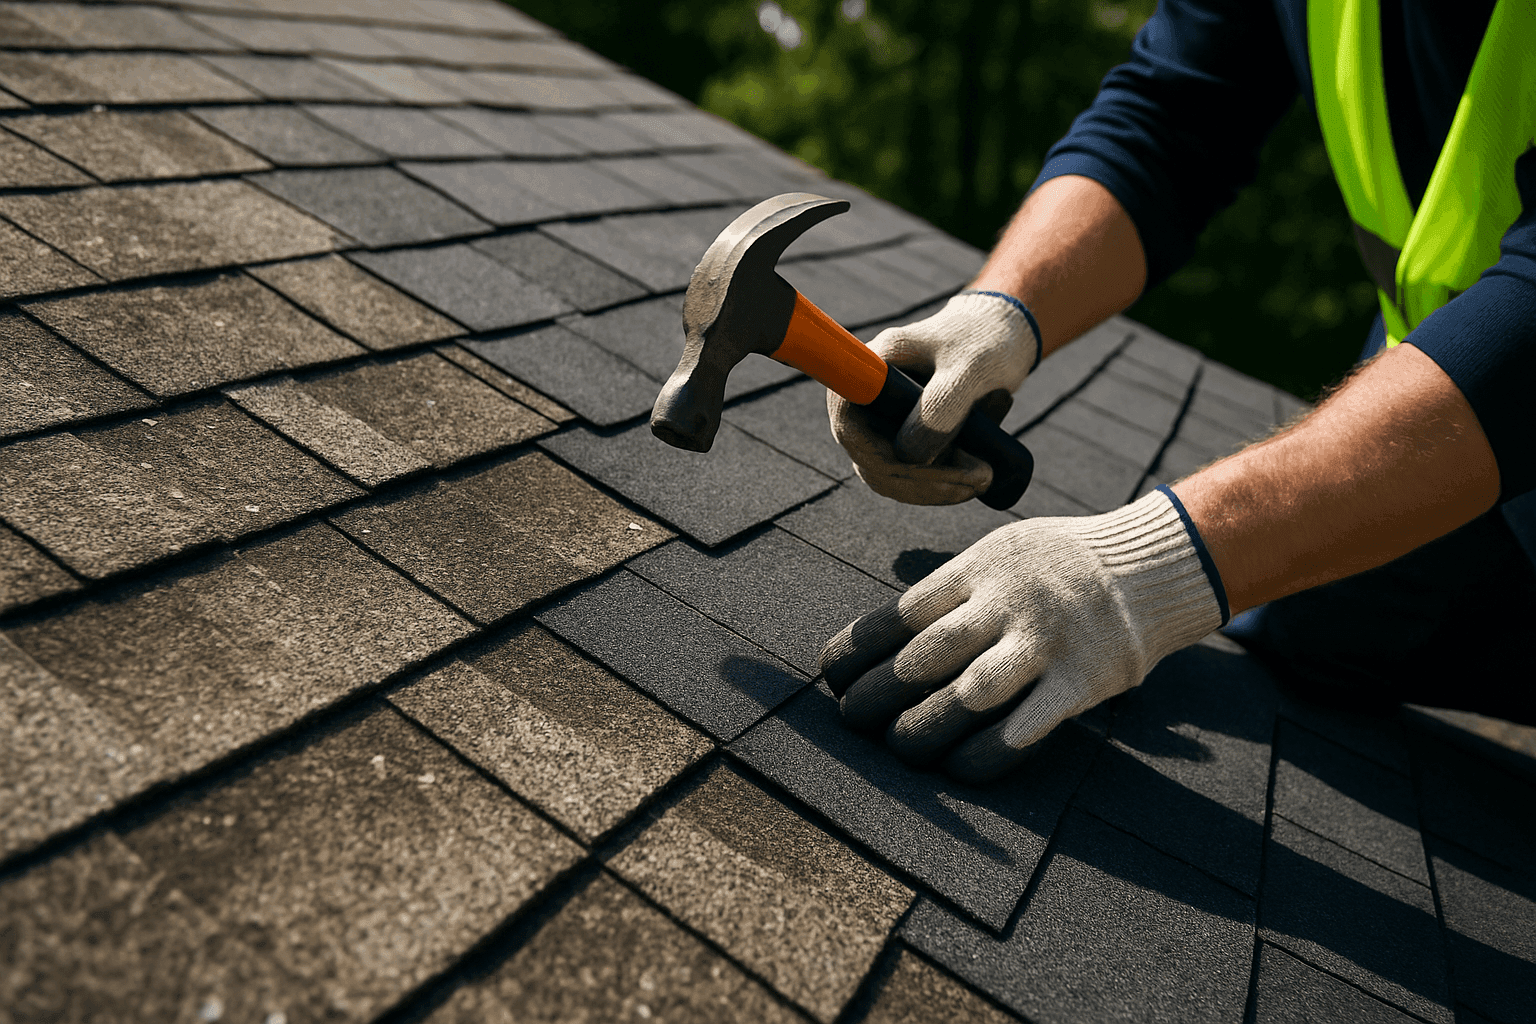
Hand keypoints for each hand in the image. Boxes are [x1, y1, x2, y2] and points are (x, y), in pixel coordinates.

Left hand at [819, 489, 1224, 782]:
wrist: (1150, 564)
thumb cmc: (1057, 564)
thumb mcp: (999, 551)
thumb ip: (950, 588)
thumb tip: (881, 634)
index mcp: (979, 567)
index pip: (901, 612)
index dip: (858, 648)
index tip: (831, 675)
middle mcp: (1007, 602)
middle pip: (924, 656)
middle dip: (878, 694)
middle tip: (852, 719)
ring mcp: (1045, 643)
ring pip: (967, 695)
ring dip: (923, 727)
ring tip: (899, 745)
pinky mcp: (1080, 682)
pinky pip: (1022, 728)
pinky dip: (984, 755)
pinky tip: (955, 768)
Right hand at [828, 290, 1038, 504]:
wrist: (1005, 334)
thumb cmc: (985, 340)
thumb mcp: (970, 369)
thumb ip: (941, 407)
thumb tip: (909, 456)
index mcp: (872, 367)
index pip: (847, 420)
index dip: (873, 452)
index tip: (921, 464)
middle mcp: (870, 396)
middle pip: (868, 457)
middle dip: (919, 479)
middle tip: (977, 479)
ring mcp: (887, 420)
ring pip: (889, 474)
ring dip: (932, 488)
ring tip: (983, 478)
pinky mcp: (908, 437)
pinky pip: (910, 475)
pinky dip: (940, 485)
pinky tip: (977, 478)